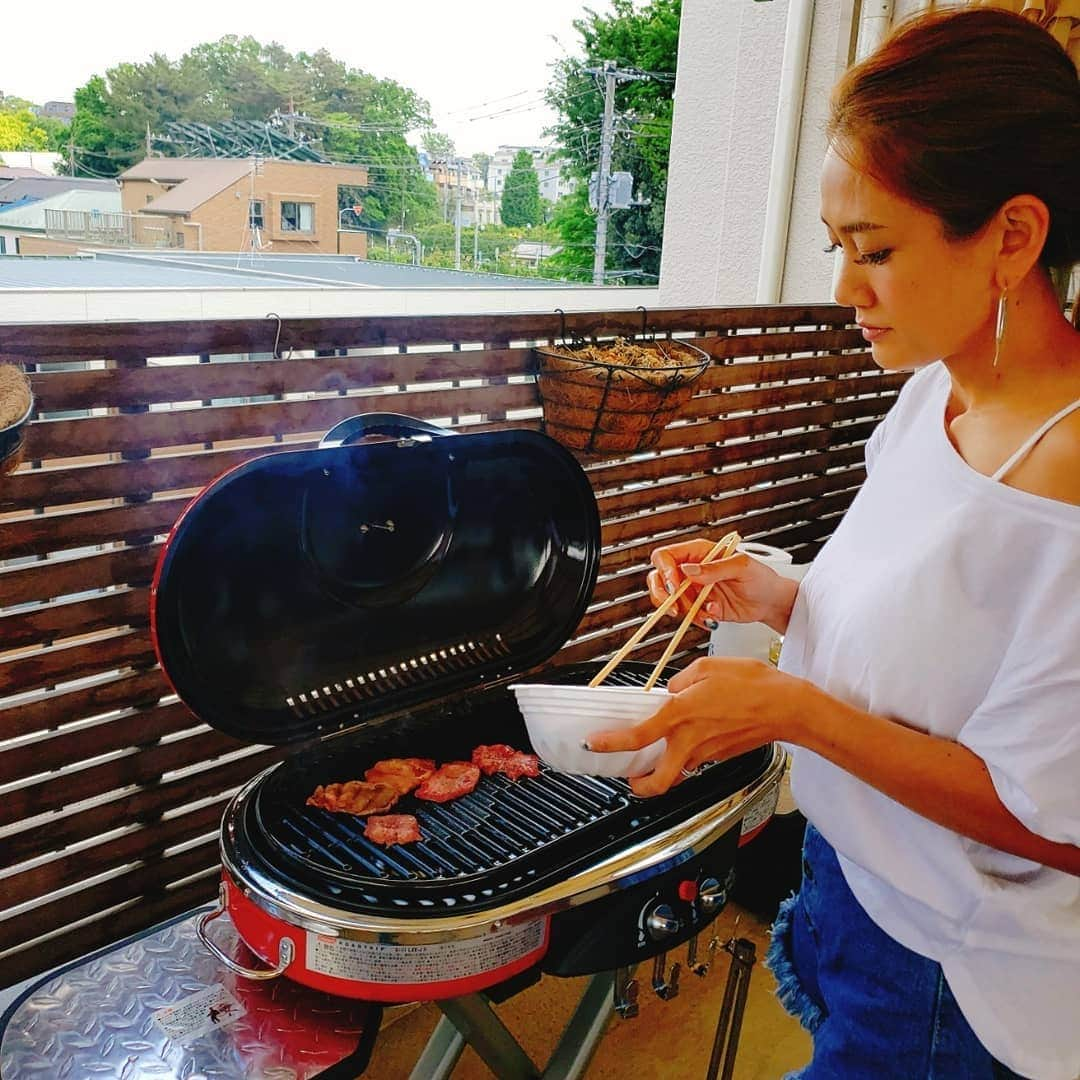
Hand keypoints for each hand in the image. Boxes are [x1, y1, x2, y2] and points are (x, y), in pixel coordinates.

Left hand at [587, 657, 807, 796]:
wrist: (787, 707)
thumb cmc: (753, 684)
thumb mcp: (707, 667)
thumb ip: (681, 681)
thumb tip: (671, 691)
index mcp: (681, 715)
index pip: (637, 736)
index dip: (610, 744)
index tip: (594, 744)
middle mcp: (691, 740)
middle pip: (657, 781)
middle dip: (639, 786)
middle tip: (629, 778)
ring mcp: (707, 753)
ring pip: (677, 769)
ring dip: (663, 766)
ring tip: (656, 754)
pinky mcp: (721, 756)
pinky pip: (696, 758)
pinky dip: (687, 753)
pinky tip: (691, 736)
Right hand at [648, 538, 797, 633]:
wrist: (771, 602)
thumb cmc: (761, 578)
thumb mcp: (741, 567)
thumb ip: (714, 568)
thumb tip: (689, 571)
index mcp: (699, 553)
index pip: (666, 556)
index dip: (665, 570)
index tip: (674, 584)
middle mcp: (692, 571)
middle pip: (658, 578)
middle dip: (662, 594)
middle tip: (676, 606)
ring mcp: (693, 590)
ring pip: (669, 600)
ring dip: (684, 610)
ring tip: (706, 611)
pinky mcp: (698, 608)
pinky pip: (686, 615)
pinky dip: (696, 619)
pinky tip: (713, 616)